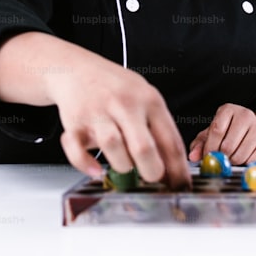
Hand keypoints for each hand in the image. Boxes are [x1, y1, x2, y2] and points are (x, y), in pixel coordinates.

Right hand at [47, 51, 190, 189]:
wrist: (77, 69)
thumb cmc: (114, 87)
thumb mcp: (144, 97)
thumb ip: (158, 128)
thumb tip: (172, 168)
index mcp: (149, 100)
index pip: (170, 140)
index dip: (178, 169)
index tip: (180, 186)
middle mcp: (124, 105)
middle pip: (142, 147)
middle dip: (151, 171)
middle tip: (152, 178)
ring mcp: (98, 113)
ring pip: (113, 147)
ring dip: (122, 166)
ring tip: (124, 166)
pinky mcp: (74, 123)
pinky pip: (77, 149)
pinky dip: (85, 164)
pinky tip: (95, 169)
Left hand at [187, 103, 255, 165]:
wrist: (253, 131)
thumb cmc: (228, 132)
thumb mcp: (211, 134)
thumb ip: (200, 144)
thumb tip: (193, 157)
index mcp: (228, 110)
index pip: (217, 130)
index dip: (210, 148)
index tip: (207, 157)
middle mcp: (246, 115)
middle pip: (228, 145)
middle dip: (221, 157)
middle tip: (221, 159)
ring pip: (240, 155)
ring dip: (233, 162)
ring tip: (232, 157)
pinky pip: (253, 161)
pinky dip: (245, 164)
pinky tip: (244, 158)